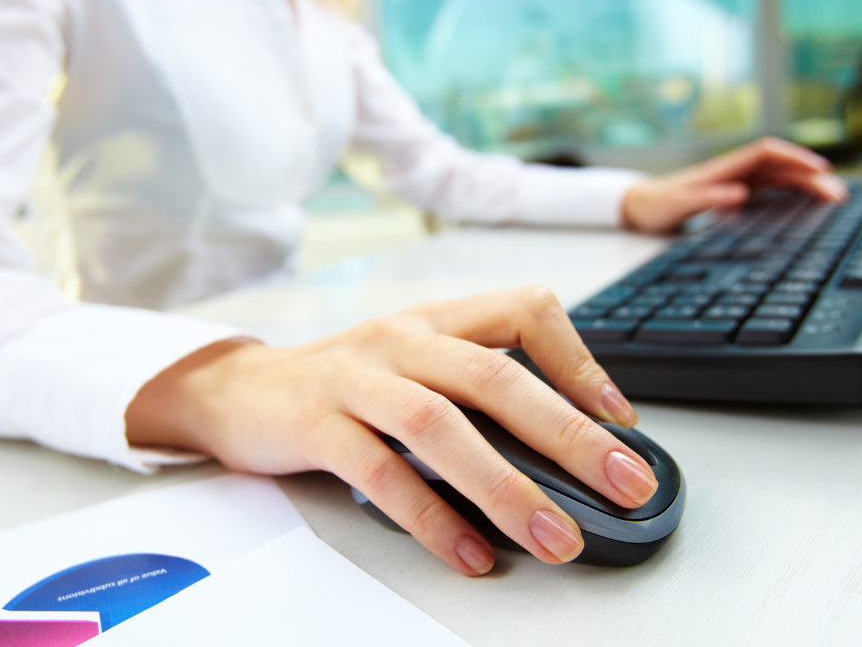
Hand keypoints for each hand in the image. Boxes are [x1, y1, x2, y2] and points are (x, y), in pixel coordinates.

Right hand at [125, 287, 657, 576]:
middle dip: (569, 434)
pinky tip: (469, 553)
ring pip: (440, 425)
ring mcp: (355, 379)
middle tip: (624, 483)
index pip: (523, 309)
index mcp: (434, 320)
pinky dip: (431, 517)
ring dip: (506, 487)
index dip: (580, 360)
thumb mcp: (413, 366)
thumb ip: (474, 392)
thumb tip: (563, 453)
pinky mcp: (316, 425)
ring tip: (556, 537)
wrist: (236, 391)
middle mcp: (400, 339)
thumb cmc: (341, 385)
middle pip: (495, 376)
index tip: (622, 418)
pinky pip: (381, 473)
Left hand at [622, 136, 847, 232]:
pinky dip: (792, 195)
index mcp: (724, 168)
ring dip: (806, 185)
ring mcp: (737, 182)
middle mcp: (735, 171)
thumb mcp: (679, 204)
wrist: (639, 207)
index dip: (794, 158)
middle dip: (810, 175)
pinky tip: (808, 206)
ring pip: (780, 177)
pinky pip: (770, 190)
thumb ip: (707, 198)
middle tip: (838, 194)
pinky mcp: (736, 195)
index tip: (819, 170)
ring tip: (833, 199)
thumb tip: (740, 195)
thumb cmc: (657, 204)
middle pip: (780, 165)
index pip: (767, 153)